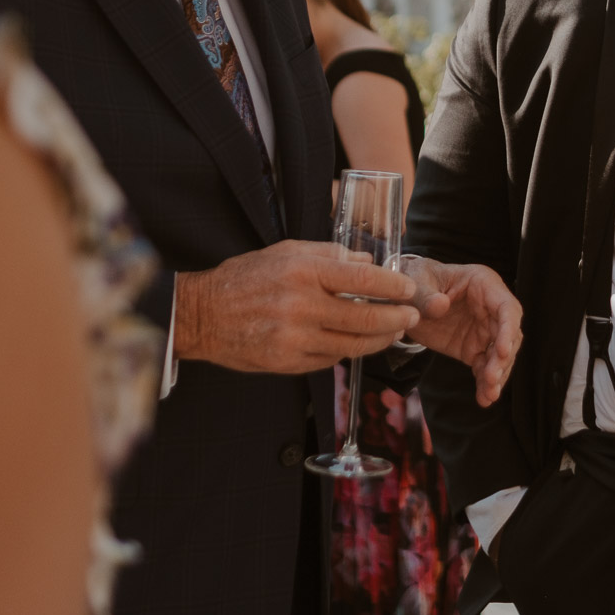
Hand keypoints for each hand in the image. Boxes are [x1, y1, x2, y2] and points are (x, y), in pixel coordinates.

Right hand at [174, 240, 419, 373]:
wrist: (203, 314)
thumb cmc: (246, 278)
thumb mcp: (286, 252)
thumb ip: (330, 254)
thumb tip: (369, 262)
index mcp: (302, 271)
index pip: (362, 279)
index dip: (393, 286)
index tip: (408, 289)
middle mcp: (300, 304)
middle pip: (365, 317)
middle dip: (396, 318)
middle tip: (411, 316)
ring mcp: (294, 337)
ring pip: (352, 344)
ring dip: (379, 340)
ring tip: (392, 332)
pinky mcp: (287, 362)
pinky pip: (330, 359)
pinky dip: (346, 351)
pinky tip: (353, 342)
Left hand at [400, 255, 523, 407]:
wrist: (405, 298)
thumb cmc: (415, 279)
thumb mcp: (415, 282)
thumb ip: (425, 295)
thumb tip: (439, 307)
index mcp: (483, 284)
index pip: (506, 308)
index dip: (508, 329)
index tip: (501, 351)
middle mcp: (490, 308)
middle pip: (508, 335)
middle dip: (503, 358)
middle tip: (491, 378)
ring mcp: (483, 330)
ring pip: (500, 355)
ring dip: (497, 375)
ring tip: (489, 394)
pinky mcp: (473, 348)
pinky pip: (484, 367)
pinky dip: (485, 383)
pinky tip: (484, 398)